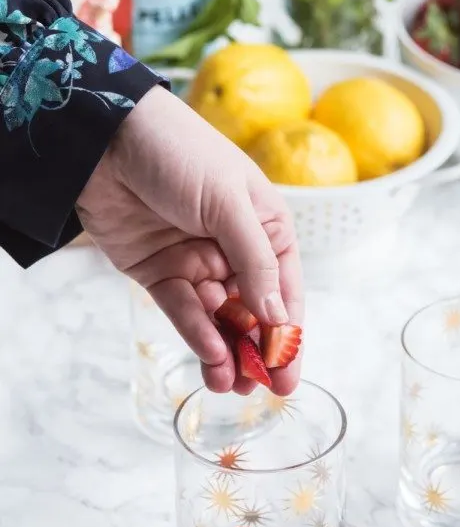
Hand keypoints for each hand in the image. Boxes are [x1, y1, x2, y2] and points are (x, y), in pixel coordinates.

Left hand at [76, 85, 302, 395]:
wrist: (106, 136)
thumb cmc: (180, 152)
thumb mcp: (228, 202)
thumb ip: (255, 262)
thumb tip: (279, 319)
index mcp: (265, 228)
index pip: (283, 291)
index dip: (287, 335)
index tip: (287, 374)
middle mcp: (235, 250)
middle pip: (252, 312)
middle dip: (255, 352)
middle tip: (257, 390)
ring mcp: (196, 262)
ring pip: (217, 319)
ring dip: (225, 352)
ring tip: (228, 385)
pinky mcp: (160, 272)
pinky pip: (182, 310)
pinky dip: (196, 332)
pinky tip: (209, 355)